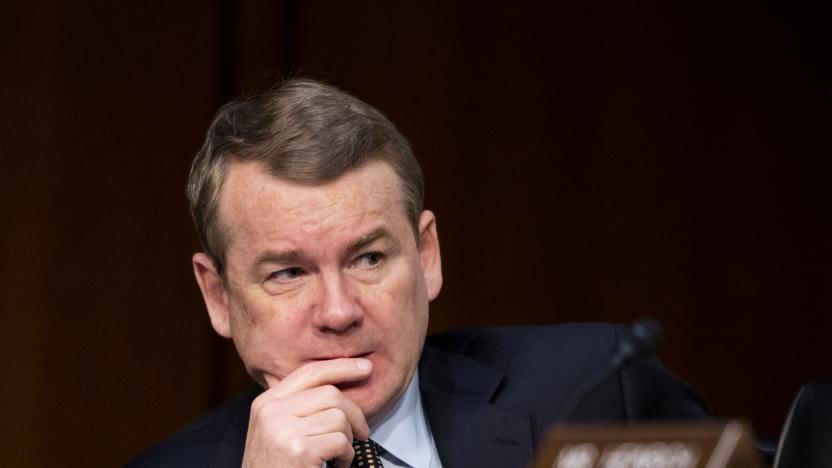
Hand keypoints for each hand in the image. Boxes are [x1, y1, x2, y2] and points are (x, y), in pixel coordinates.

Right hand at [241, 358, 372, 467]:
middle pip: (330, 393)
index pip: (309, 372)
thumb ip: (296, 406)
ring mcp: (283, 430)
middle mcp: (271, 412)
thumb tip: (338, 384)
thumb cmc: (274, 466)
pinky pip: (341, 441)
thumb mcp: (275, 430)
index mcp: (266, 403)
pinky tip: (338, 465)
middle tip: (362, 430)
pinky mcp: (299, 450)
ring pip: (339, 417)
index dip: (340, 367)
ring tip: (340, 454)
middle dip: (355, 412)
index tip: (364, 367)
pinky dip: (347, 456)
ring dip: (349, 439)